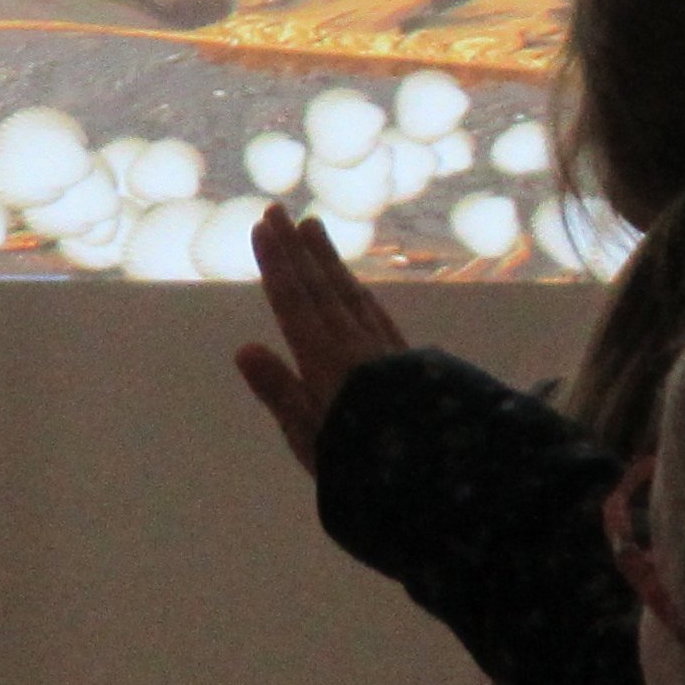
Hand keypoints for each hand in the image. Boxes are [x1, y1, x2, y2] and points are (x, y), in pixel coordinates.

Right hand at [234, 203, 408, 472]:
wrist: (441, 474)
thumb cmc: (363, 465)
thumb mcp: (311, 438)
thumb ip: (280, 392)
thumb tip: (244, 348)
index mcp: (324, 360)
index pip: (294, 302)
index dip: (277, 264)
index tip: (263, 227)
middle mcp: (353, 343)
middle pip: (320, 287)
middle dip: (296, 248)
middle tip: (279, 211)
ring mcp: (383, 348)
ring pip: (350, 292)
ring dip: (327, 260)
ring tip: (313, 229)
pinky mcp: (406, 360)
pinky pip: (377, 313)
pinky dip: (360, 291)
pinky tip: (357, 285)